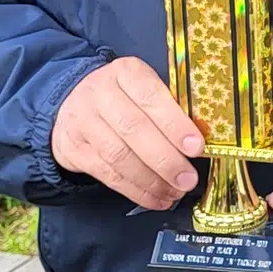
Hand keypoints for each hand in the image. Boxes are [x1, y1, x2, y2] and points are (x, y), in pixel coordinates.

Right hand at [52, 57, 204, 208]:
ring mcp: (83, 122)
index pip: (151, 97)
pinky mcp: (75, 150)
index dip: (175, 124)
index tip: (196, 147)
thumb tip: (199, 143)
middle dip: (166, 159)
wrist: (72, 103)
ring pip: (119, 156)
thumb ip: (169, 108)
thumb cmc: (123, 97)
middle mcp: (100, 93)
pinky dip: (136, 191)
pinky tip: (157, 199)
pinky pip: (108, 175)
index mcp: (125, 72)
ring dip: (152, 180)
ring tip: (175, 192)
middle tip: (188, 180)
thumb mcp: (144, 88)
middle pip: (134, 129)